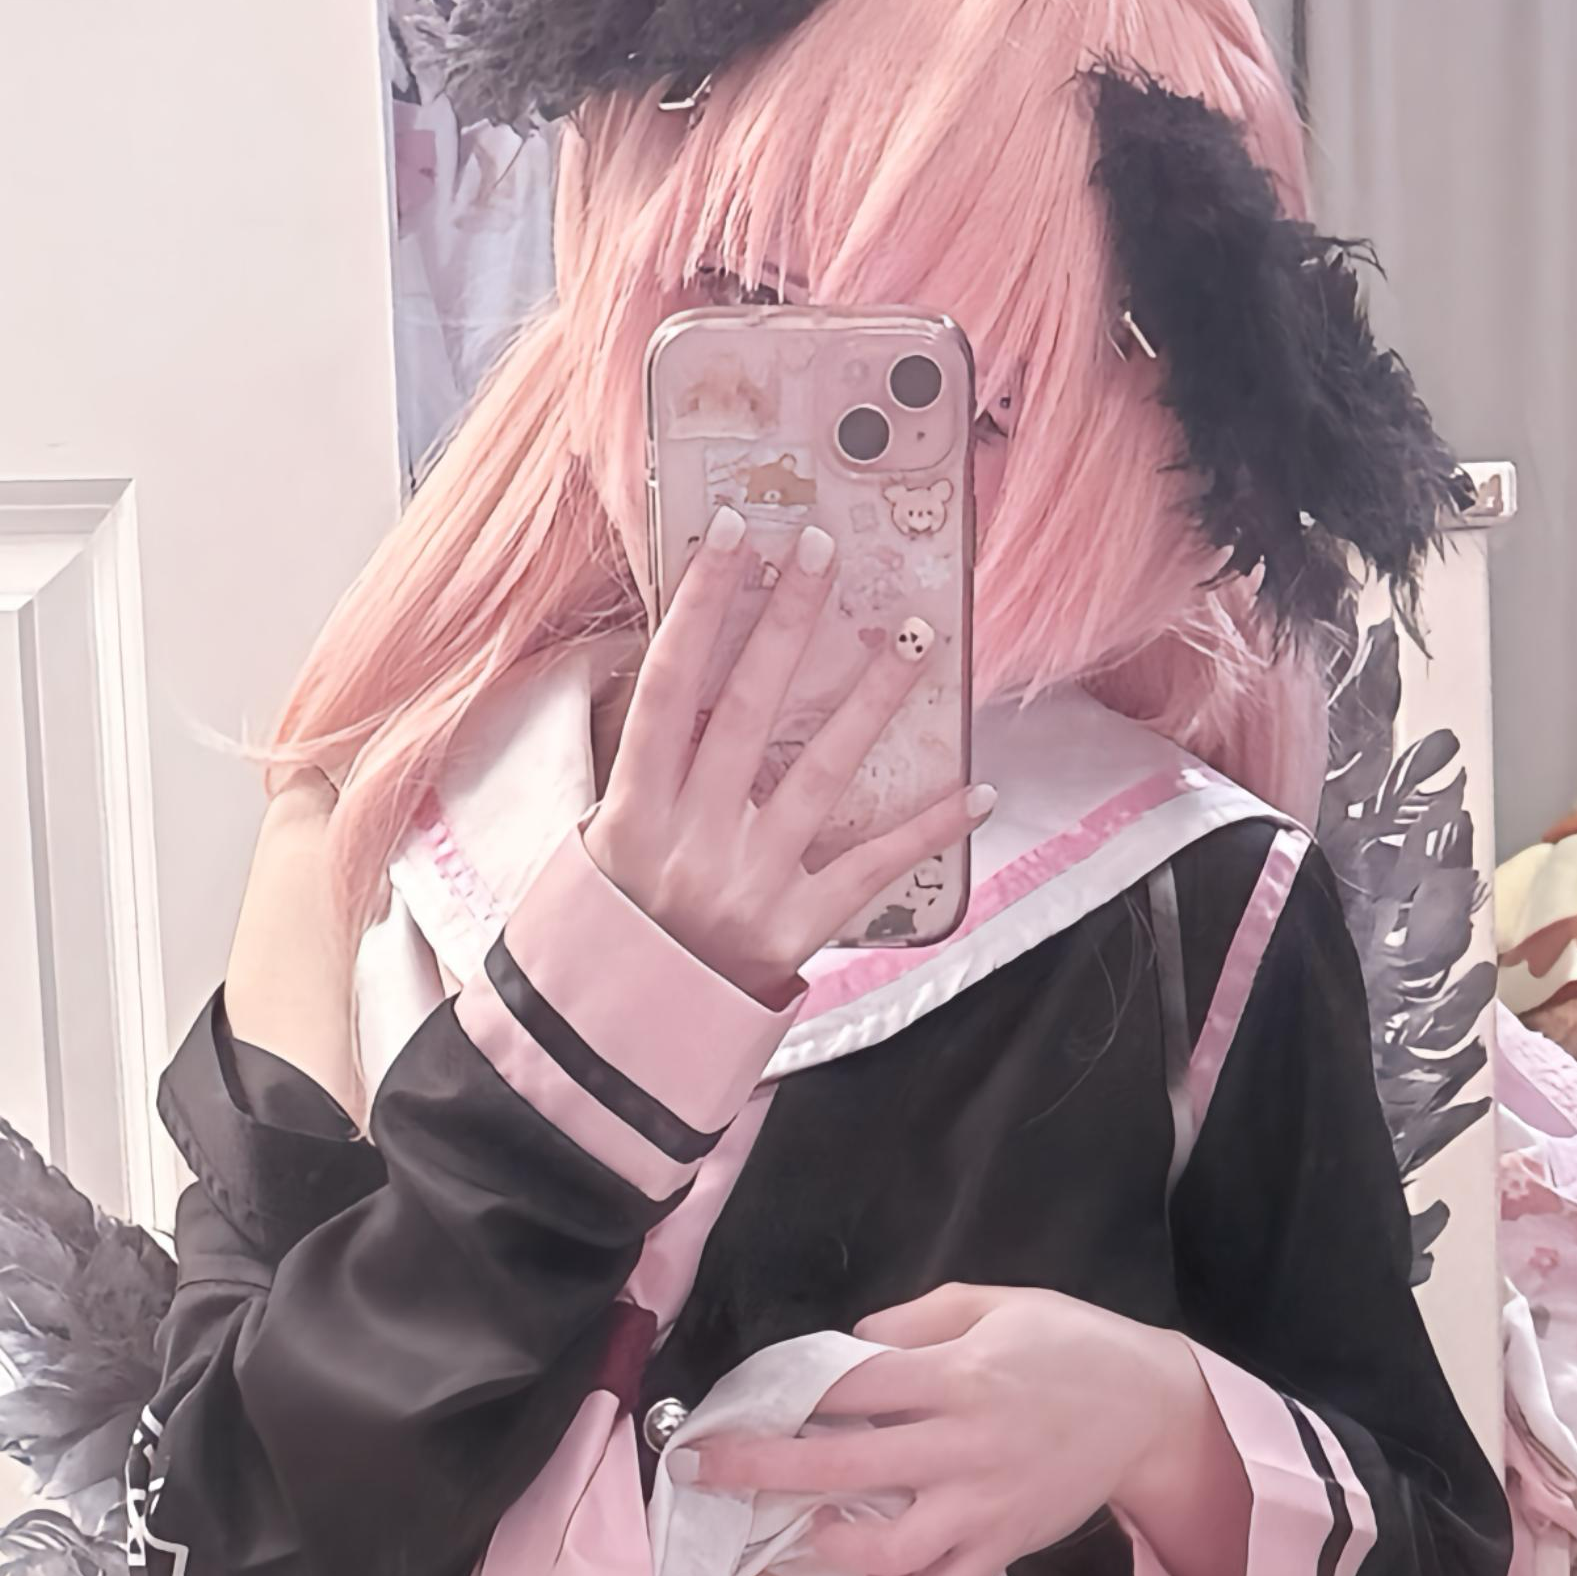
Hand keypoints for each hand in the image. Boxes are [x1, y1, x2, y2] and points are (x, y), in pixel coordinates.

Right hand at [585, 510, 987, 1003]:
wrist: (620, 1037)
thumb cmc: (610, 930)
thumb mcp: (597, 845)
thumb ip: (644, 770)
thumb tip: (683, 679)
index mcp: (634, 808)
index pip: (671, 685)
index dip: (702, 607)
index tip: (736, 537)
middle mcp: (693, 836)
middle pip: (748, 708)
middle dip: (786, 621)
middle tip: (823, 549)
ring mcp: (749, 881)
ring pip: (820, 772)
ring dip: (871, 700)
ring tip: (915, 638)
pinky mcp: (796, 929)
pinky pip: (873, 868)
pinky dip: (927, 830)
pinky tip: (979, 789)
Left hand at [676, 1284, 1252, 1575]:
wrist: (1155, 1412)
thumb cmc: (1073, 1346)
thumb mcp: (998, 1302)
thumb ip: (917, 1318)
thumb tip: (849, 1345)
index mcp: (956, 1376)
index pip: (847, 1389)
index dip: (780, 1398)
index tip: (730, 1408)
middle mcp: (962, 1446)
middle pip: (843, 1468)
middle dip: (763, 1471)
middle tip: (707, 1471)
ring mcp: (984, 1506)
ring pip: (892, 1550)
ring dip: (837, 1545)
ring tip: (815, 1528)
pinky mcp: (1006, 1547)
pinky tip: (878, 1575)